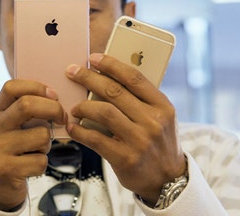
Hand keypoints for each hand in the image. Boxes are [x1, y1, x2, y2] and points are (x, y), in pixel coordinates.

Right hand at [0, 79, 66, 210]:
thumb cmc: (8, 150)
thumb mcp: (8, 127)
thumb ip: (24, 112)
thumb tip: (56, 99)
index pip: (12, 87)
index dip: (36, 86)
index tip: (53, 94)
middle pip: (27, 105)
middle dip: (53, 109)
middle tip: (62, 118)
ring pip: (41, 135)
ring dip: (47, 143)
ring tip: (37, 149)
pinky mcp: (6, 169)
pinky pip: (40, 160)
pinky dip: (42, 164)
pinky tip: (31, 166)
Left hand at [65, 53, 185, 203]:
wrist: (167, 181)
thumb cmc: (158, 144)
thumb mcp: (161, 118)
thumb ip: (140, 100)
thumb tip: (107, 78)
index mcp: (162, 106)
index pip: (134, 77)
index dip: (111, 64)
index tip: (93, 58)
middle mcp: (153, 121)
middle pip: (114, 91)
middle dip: (89, 78)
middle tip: (72, 72)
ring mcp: (139, 140)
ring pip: (103, 112)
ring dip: (83, 106)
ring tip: (75, 108)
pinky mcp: (125, 158)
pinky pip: (95, 138)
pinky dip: (80, 131)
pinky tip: (73, 127)